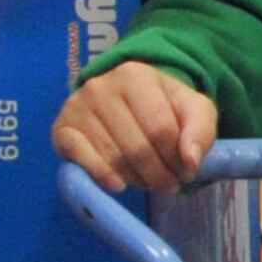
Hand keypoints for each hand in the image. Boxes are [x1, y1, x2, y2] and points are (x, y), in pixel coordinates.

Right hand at [52, 62, 215, 194]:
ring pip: (113, 157)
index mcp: (136, 76)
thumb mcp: (193, 109)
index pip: (161, 129)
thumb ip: (200, 131)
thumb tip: (190, 162)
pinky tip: (119, 185)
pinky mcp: (61, 129)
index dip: (178, 158)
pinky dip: (102, 176)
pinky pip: (82, 160)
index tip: (187, 171)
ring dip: (137, 179)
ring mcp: (76, 107)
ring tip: (151, 182)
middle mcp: (100, 87)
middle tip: (170, 185)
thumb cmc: (163, 104)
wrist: (123, 97)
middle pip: (137, 147)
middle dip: (159, 173)